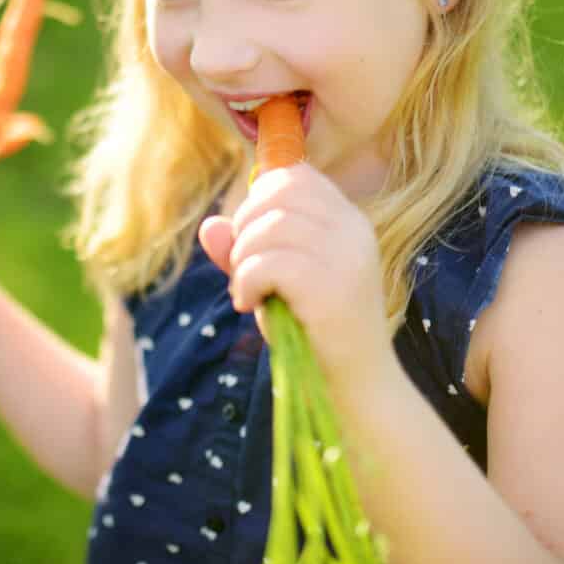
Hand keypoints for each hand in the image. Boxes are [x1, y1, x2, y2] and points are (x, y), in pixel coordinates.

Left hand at [198, 162, 395, 396]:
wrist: (354, 388)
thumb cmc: (313, 331)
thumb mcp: (275, 281)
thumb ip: (243, 251)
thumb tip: (208, 226)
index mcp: (348, 220)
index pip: (296, 175)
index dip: (260, 196)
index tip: (251, 235)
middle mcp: (353, 230)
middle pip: (279, 190)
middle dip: (245, 224)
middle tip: (243, 265)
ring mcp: (346, 258)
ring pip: (270, 225)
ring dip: (243, 258)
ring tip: (246, 289)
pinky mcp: (331, 288)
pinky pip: (268, 262)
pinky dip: (246, 281)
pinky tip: (249, 304)